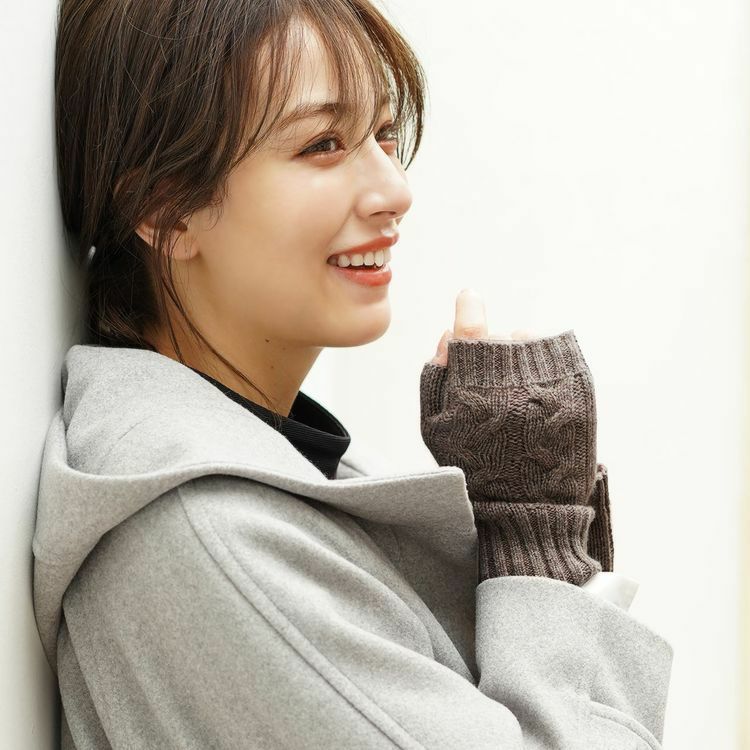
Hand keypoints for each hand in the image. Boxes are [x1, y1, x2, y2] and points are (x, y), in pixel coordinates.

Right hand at [419, 289, 605, 583]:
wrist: (529, 507)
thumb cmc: (475, 467)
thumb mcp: (437, 428)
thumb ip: (435, 376)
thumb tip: (446, 333)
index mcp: (475, 387)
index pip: (471, 330)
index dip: (468, 310)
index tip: (469, 297)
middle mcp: (514, 378)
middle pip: (499, 339)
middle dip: (491, 353)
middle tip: (491, 388)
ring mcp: (550, 382)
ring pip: (529, 343)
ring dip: (520, 356)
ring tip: (517, 396)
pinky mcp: (579, 390)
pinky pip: (559, 354)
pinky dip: (546, 364)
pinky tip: (538, 393)